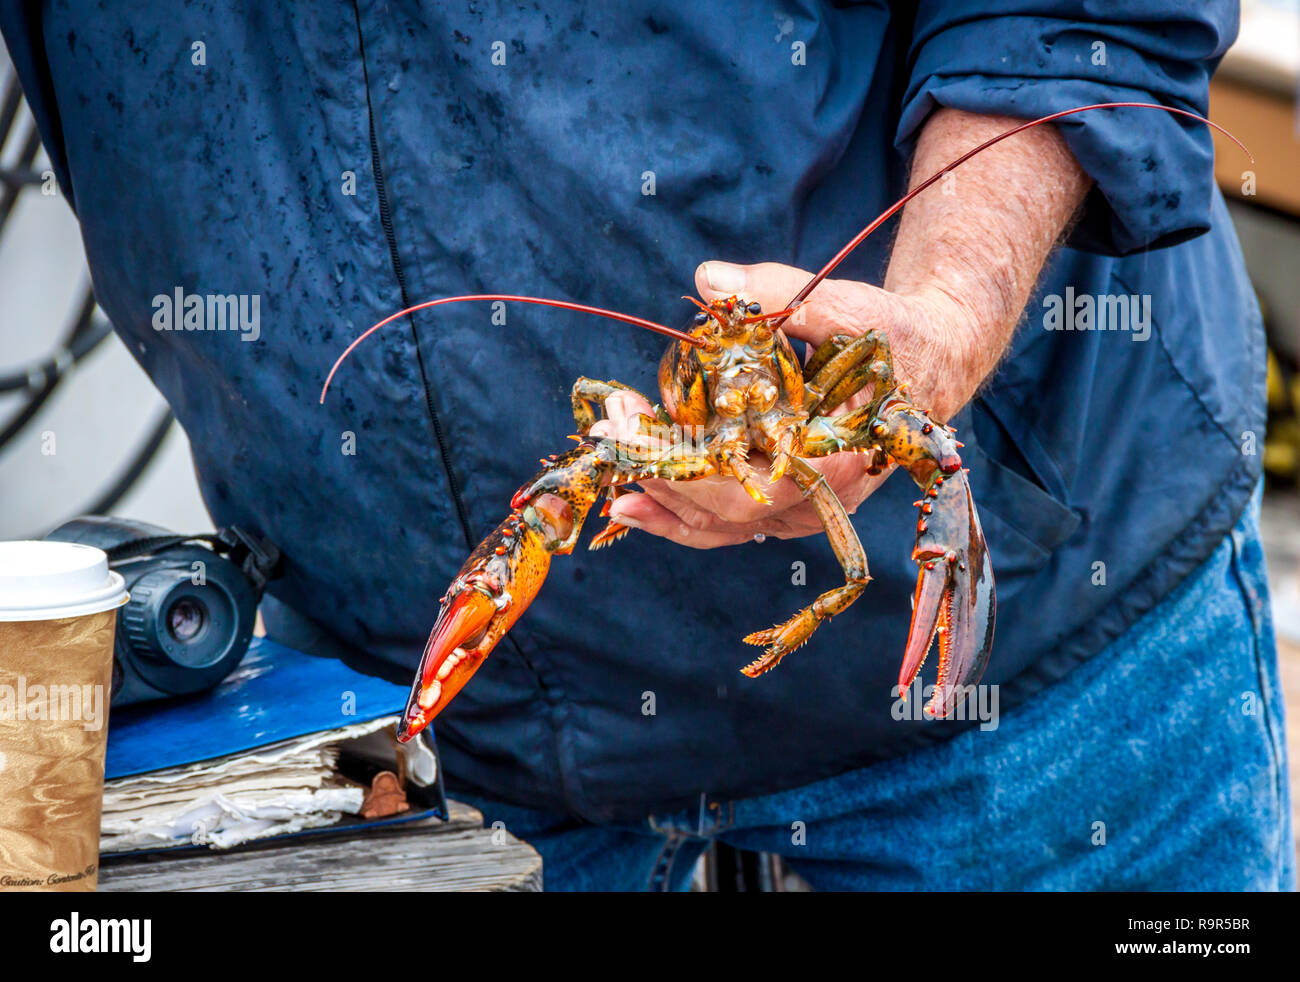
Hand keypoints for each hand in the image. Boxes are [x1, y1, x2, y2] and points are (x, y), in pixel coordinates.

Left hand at [587, 260, 974, 548]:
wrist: (931, 363)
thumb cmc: (896, 337)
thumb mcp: (847, 307)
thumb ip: (780, 295)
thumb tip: (709, 277)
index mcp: (839, 459)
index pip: (746, 484)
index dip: (681, 463)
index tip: (633, 421)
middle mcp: (819, 498)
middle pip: (721, 510)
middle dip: (655, 470)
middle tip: (609, 428)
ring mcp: (799, 510)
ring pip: (717, 527)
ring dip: (658, 497)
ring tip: (608, 469)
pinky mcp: (783, 505)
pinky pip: (724, 524)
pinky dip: (677, 511)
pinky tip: (633, 498)